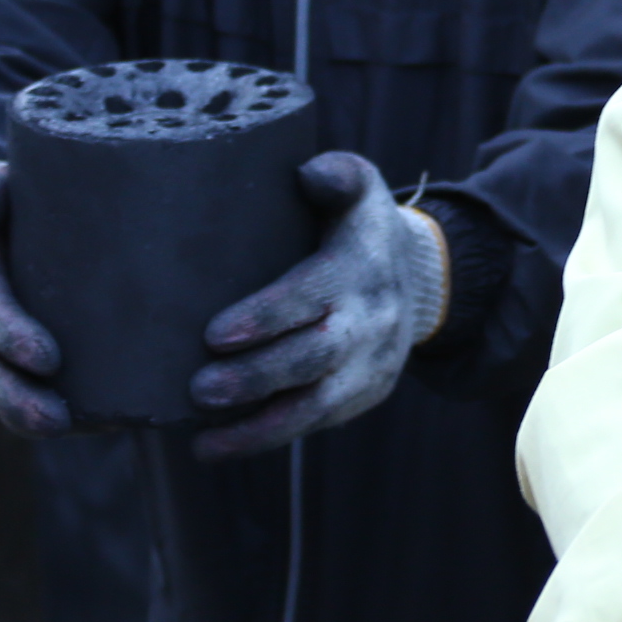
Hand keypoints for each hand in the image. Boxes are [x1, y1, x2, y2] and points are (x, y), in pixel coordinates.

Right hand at [0, 163, 68, 435]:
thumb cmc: (3, 210)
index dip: (9, 336)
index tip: (48, 359)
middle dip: (15, 398)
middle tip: (57, 419)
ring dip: (26, 419)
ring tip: (70, 431)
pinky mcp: (5, 367)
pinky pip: (15, 400)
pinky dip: (48, 418)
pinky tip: (99, 425)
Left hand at [186, 153, 448, 459]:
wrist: (420, 277)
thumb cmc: (360, 227)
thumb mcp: (360, 188)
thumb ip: (337, 176)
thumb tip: (310, 174)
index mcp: (359, 267)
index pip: (313, 295)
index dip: (267, 316)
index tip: (216, 334)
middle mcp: (371, 320)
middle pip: (315, 357)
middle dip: (257, 378)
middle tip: (201, 389)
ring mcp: (370, 365)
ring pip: (316, 405)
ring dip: (258, 427)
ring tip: (204, 441)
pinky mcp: (363, 395)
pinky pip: (314, 423)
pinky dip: (266, 439)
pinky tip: (216, 448)